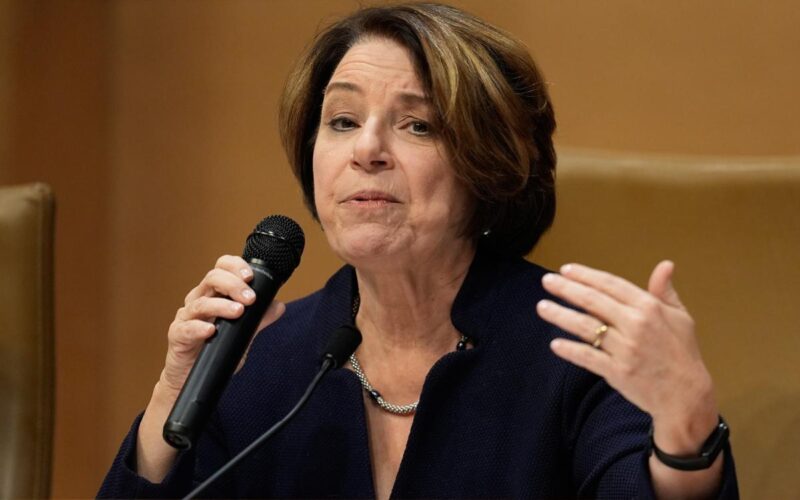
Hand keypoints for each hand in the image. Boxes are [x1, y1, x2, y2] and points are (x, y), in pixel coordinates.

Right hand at [160, 254, 285, 395]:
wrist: (192, 376)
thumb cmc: (216, 349)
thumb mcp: (242, 334)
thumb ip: (258, 319)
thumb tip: (279, 306)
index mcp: (213, 294)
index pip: (222, 268)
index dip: (235, 267)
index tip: (251, 276)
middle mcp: (198, 300)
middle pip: (212, 279)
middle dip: (233, 285)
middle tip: (250, 298)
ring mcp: (186, 317)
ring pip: (201, 303)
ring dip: (221, 305)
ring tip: (238, 312)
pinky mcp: (177, 335)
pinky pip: (186, 328)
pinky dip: (199, 328)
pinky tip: (211, 331)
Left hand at [537, 261, 718, 452]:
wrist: (686, 395)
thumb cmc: (682, 353)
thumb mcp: (681, 318)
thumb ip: (665, 291)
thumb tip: (665, 265)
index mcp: (649, 308)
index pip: (610, 284)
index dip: (586, 275)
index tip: (566, 270)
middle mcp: (635, 325)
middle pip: (593, 301)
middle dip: (566, 289)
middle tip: (546, 281)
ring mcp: (625, 349)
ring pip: (585, 327)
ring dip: (560, 315)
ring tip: (541, 306)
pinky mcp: (617, 371)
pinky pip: (587, 357)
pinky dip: (570, 350)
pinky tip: (555, 344)